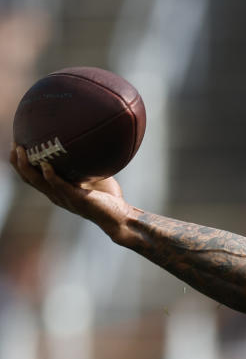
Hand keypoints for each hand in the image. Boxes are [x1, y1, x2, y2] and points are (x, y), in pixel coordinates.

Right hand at [10, 144, 131, 235]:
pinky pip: (59, 187)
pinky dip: (51, 176)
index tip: (15, 146)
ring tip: (22, 150)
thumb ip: (84, 164)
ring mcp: (64, 198)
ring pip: (38, 182)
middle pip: (28, 178)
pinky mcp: (76, 199)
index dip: (20, 163)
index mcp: (56, 190)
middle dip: (17, 162)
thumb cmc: (107, 198)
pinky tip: (45, 165)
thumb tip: (85, 142)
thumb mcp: (91, 177)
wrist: (119, 217)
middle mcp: (56, 195)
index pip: (31, 177)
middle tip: (14, 145)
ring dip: (28, 166)